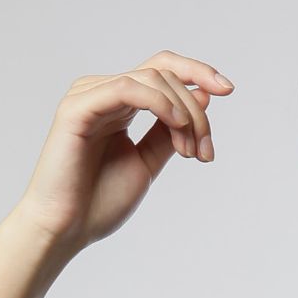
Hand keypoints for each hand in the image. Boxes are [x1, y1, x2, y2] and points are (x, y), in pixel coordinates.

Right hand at [10, 49, 233, 254]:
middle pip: (164, 73)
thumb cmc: (100, 201)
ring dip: (184, 113)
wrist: (68, 227)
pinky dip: (158, 102)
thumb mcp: (148, 163)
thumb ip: (171, 132)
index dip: (197, 72)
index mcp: (120, 104)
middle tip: (204, 153)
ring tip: (189, 152)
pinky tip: (176, 123)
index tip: (229, 90)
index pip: (162, 69)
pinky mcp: (78, 108)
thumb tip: (202, 99)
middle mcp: (104, 92)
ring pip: (151, 78)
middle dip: (196, 111)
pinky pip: (126, 88)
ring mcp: (89, 96)